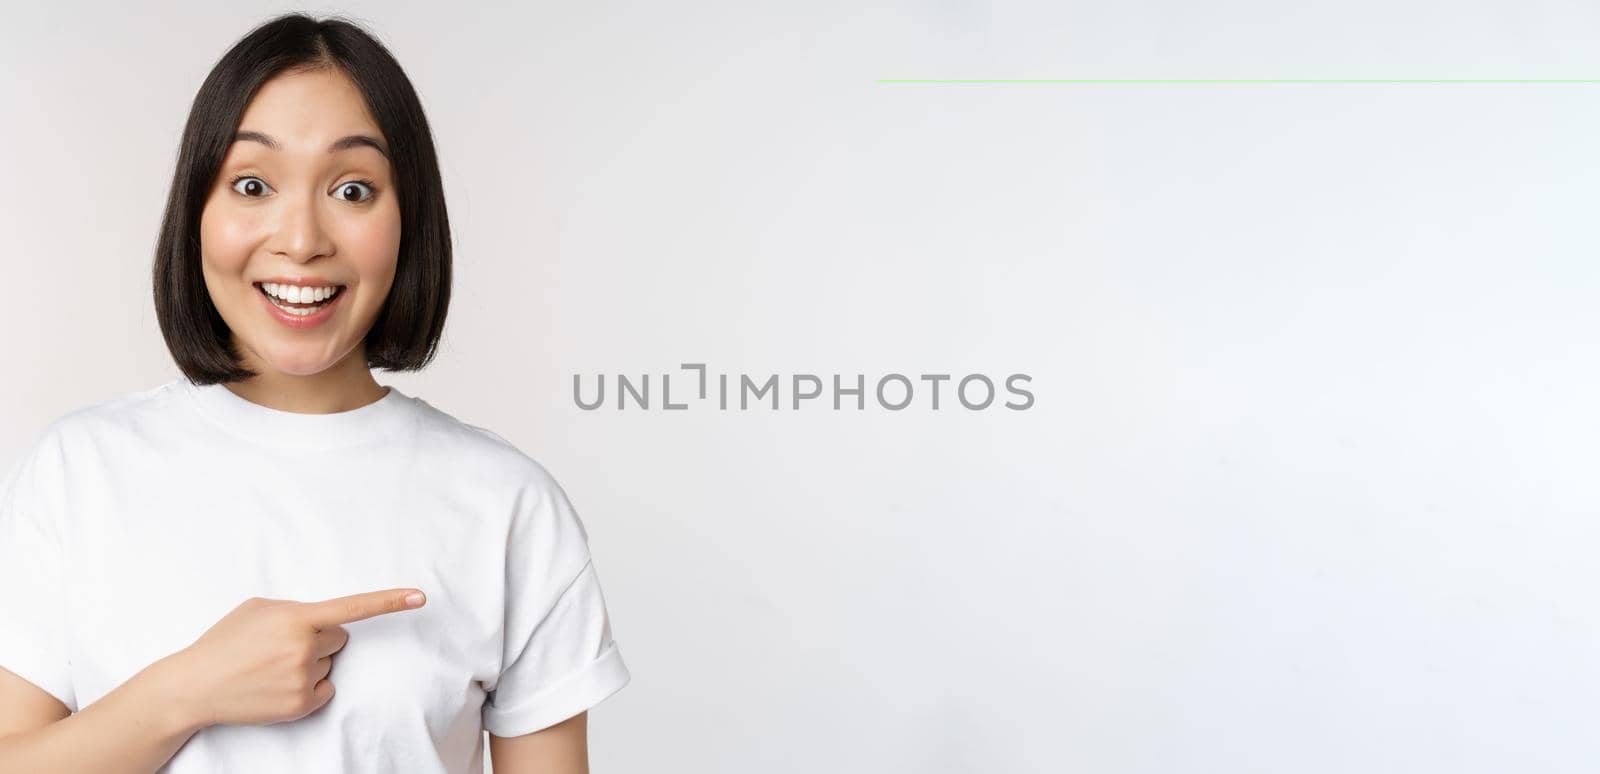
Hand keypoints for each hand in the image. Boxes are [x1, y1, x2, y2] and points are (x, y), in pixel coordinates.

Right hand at [164, 588, 426, 727]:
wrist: (194, 686)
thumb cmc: (226, 642)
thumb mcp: (257, 609)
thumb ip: (295, 608)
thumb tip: (321, 617)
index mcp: (296, 618)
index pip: (353, 607)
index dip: (390, 601)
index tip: (422, 596)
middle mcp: (305, 647)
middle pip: (340, 638)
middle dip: (318, 639)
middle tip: (280, 647)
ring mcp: (304, 678)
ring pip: (329, 663)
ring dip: (309, 663)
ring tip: (270, 667)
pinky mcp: (302, 704)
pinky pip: (326, 688)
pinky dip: (309, 687)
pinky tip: (277, 686)